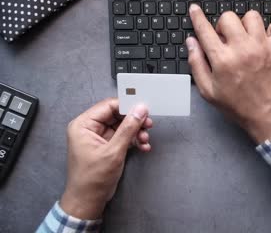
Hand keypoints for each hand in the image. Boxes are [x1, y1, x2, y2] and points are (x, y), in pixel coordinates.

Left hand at [60, 98, 152, 218]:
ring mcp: (99, 137)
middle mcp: (90, 128)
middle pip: (117, 115)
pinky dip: (134, 140)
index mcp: (83, 124)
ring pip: (122, 126)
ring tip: (145, 139)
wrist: (88, 201)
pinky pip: (123, 137)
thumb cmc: (93, 178)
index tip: (144, 110)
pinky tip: (143, 146)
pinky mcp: (107, 146)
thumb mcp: (113, 151)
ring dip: (136, 132)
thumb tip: (140, 109)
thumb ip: (128, 128)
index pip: (108, 106)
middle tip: (149, 125)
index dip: (127, 106)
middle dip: (134, 121)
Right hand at [187, 4, 270, 142]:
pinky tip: (264, 39)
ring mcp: (261, 47)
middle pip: (228, 17)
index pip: (205, 29)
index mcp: (222, 60)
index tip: (195, 9)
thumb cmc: (235, 104)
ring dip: (245, 24)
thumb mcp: (207, 90)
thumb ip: (196, 63)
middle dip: (223, 25)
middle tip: (225, 38)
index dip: (197, 16)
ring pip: (252, 16)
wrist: (264, 114)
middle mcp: (242, 49)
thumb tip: (191, 41)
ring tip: (245, 38)